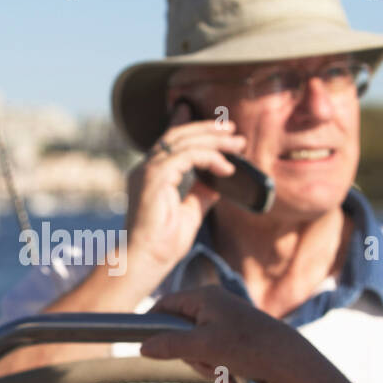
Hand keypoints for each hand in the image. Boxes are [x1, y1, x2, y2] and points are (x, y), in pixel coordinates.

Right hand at [123, 102, 246, 283]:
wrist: (146, 260)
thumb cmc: (163, 244)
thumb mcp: (191, 212)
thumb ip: (201, 193)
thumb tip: (218, 182)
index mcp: (151, 175)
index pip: (170, 142)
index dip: (189, 125)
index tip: (213, 123)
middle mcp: (146, 168)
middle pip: (178, 136)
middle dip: (207, 129)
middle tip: (232, 129)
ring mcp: (148, 170)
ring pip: (184, 141)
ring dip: (214, 140)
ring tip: (237, 143)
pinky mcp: (155, 176)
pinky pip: (188, 156)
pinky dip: (210, 158)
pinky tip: (226, 168)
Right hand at [140, 285, 286, 382]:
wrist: (292, 362)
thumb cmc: (250, 347)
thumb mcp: (204, 347)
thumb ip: (171, 346)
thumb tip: (144, 348)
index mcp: (205, 297)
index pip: (165, 305)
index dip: (152, 323)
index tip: (146, 344)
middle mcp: (215, 305)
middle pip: (180, 332)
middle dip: (190, 355)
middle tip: (205, 363)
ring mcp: (226, 322)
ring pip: (197, 349)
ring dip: (207, 366)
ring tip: (225, 373)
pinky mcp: (237, 338)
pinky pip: (214, 356)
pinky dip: (220, 369)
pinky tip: (234, 377)